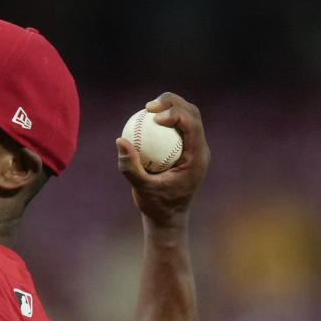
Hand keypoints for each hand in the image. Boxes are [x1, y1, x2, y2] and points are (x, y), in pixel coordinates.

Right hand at [116, 92, 209, 226]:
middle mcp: (200, 149)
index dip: (175, 113)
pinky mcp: (186, 149)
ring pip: (188, 116)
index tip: (153, 118)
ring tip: (147, 109)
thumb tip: (120, 140)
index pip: (192, 125)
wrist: (168, 218)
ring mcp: (194, 148)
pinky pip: (177, 127)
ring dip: (170, 107)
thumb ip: (130, 166)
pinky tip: (145, 121)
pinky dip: (164, 120)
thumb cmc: (156, 206)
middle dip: (172, 102)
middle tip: (149, 106)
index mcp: (197, 157)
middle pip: (192, 113)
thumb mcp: (141, 189)